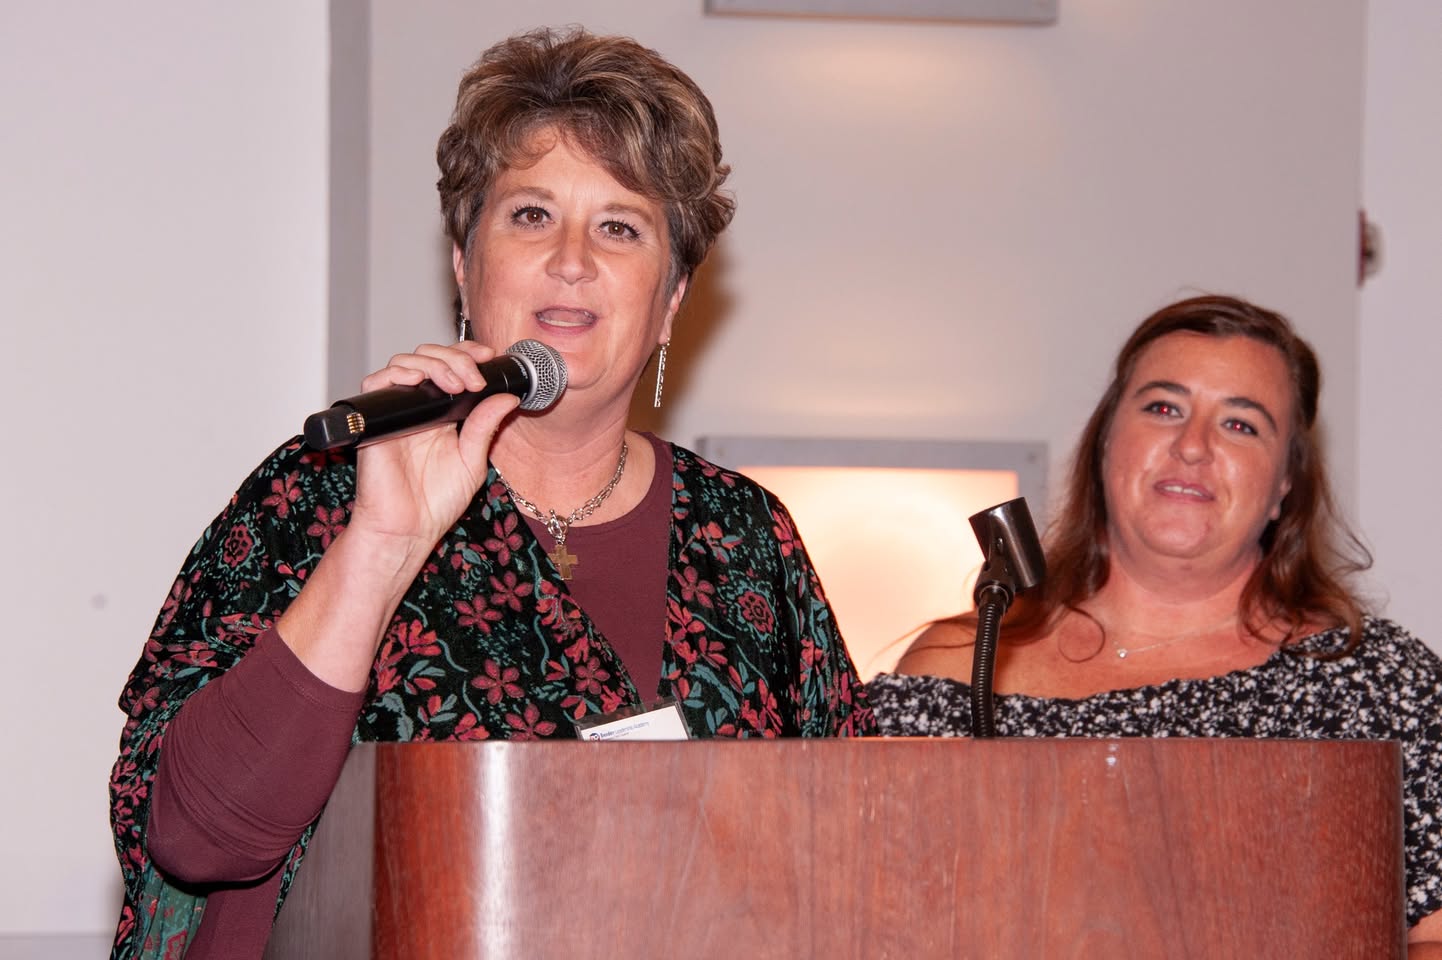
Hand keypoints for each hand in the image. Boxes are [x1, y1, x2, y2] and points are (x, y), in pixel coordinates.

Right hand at [348, 341, 519, 549]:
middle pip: (429, 357)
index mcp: (443, 413)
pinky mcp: (375, 420)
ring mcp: (396, 411)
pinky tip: (419, 381)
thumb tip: (507, 397)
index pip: (452, 367)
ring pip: (405, 362)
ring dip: (433, 364)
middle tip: (472, 378)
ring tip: (454, 384)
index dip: (466, 354)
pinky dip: (396, 373)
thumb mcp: (472, 461)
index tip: (487, 356)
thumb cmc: (436, 502)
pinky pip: (375, 382)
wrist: (408, 528)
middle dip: (454, 358)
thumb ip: (485, 427)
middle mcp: (418, 408)